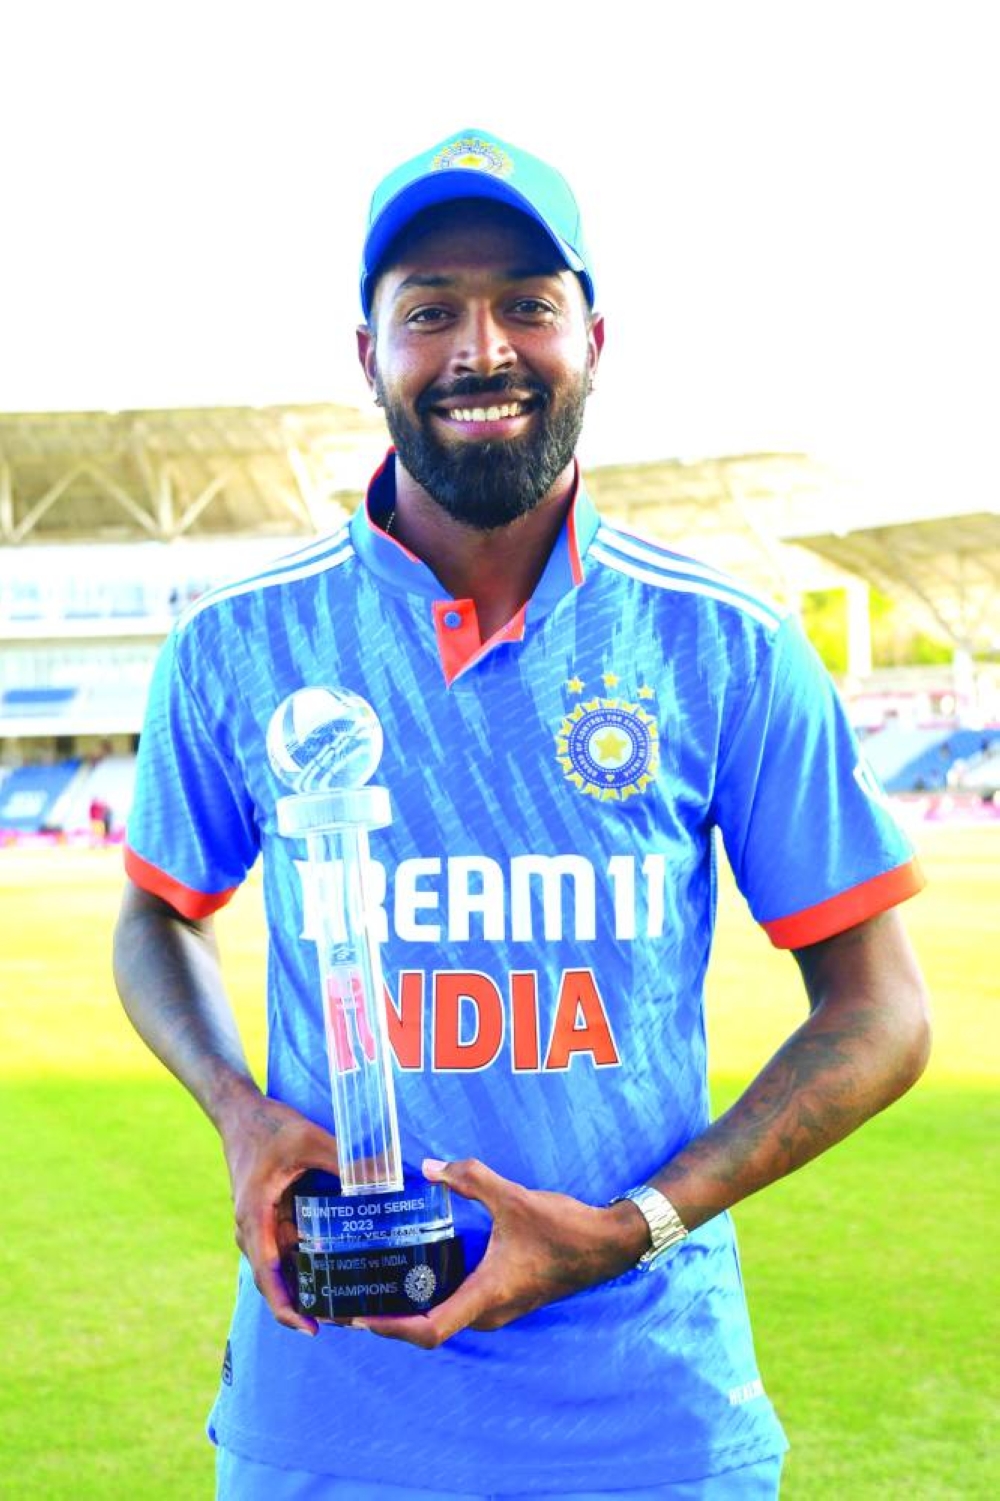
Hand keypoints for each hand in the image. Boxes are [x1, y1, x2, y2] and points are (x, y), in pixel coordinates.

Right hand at [220, 1090, 339, 1335]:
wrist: (239, 1112)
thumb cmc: (270, 1126)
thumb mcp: (309, 1139)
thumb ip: (345, 1160)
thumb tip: (386, 1177)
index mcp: (255, 1217)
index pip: (268, 1275)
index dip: (287, 1307)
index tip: (312, 1329)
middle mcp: (252, 1228)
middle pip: (276, 1279)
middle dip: (304, 1304)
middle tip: (344, 1320)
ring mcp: (259, 1224)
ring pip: (281, 1265)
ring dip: (305, 1284)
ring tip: (343, 1301)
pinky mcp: (267, 1215)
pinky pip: (284, 1246)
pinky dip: (305, 1260)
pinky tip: (333, 1265)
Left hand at [352, 1157, 648, 1348]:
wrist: (606, 1245)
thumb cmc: (563, 1229)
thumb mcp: (514, 1198)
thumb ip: (470, 1179)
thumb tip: (429, 1167)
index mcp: (487, 1295)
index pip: (431, 1330)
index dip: (393, 1327)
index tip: (361, 1315)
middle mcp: (489, 1312)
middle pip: (429, 1328)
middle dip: (391, 1316)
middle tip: (357, 1291)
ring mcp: (498, 1308)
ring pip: (445, 1318)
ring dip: (412, 1307)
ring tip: (380, 1279)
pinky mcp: (504, 1298)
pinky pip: (459, 1306)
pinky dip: (433, 1296)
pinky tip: (421, 1268)